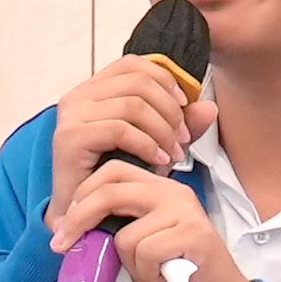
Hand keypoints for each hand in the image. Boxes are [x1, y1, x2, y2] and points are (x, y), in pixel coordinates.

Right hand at [45, 56, 217, 242]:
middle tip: (183, 140)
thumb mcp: (157, 145)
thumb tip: (209, 107)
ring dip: (162, 130)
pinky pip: (120, 129)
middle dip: (170, 110)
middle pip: (138, 82)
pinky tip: (158, 161)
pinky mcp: (71, 137)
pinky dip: (147, 144)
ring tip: (172, 154)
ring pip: (133, 104)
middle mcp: (78, 96)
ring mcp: (71, 115)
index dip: (165, 80)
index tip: (185, 107)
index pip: (134, 64)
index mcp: (93, 90)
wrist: (86, 217)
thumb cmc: (117, 179)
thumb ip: (182, 125)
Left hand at [50, 161, 248, 281]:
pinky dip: (146, 277)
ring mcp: (184, 212)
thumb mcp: (149, 238)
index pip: (113, 171)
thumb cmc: (181, 268)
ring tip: (147, 280)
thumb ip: (123, 226)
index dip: (83, 194)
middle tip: (62, 247)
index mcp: (161, 188)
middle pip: (110, 192)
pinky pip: (146, 254)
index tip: (66, 225)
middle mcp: (173, 193)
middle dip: (79, 221)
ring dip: (130, 268)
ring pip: (127, 236)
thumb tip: (74, 231)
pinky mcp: (192, 234)